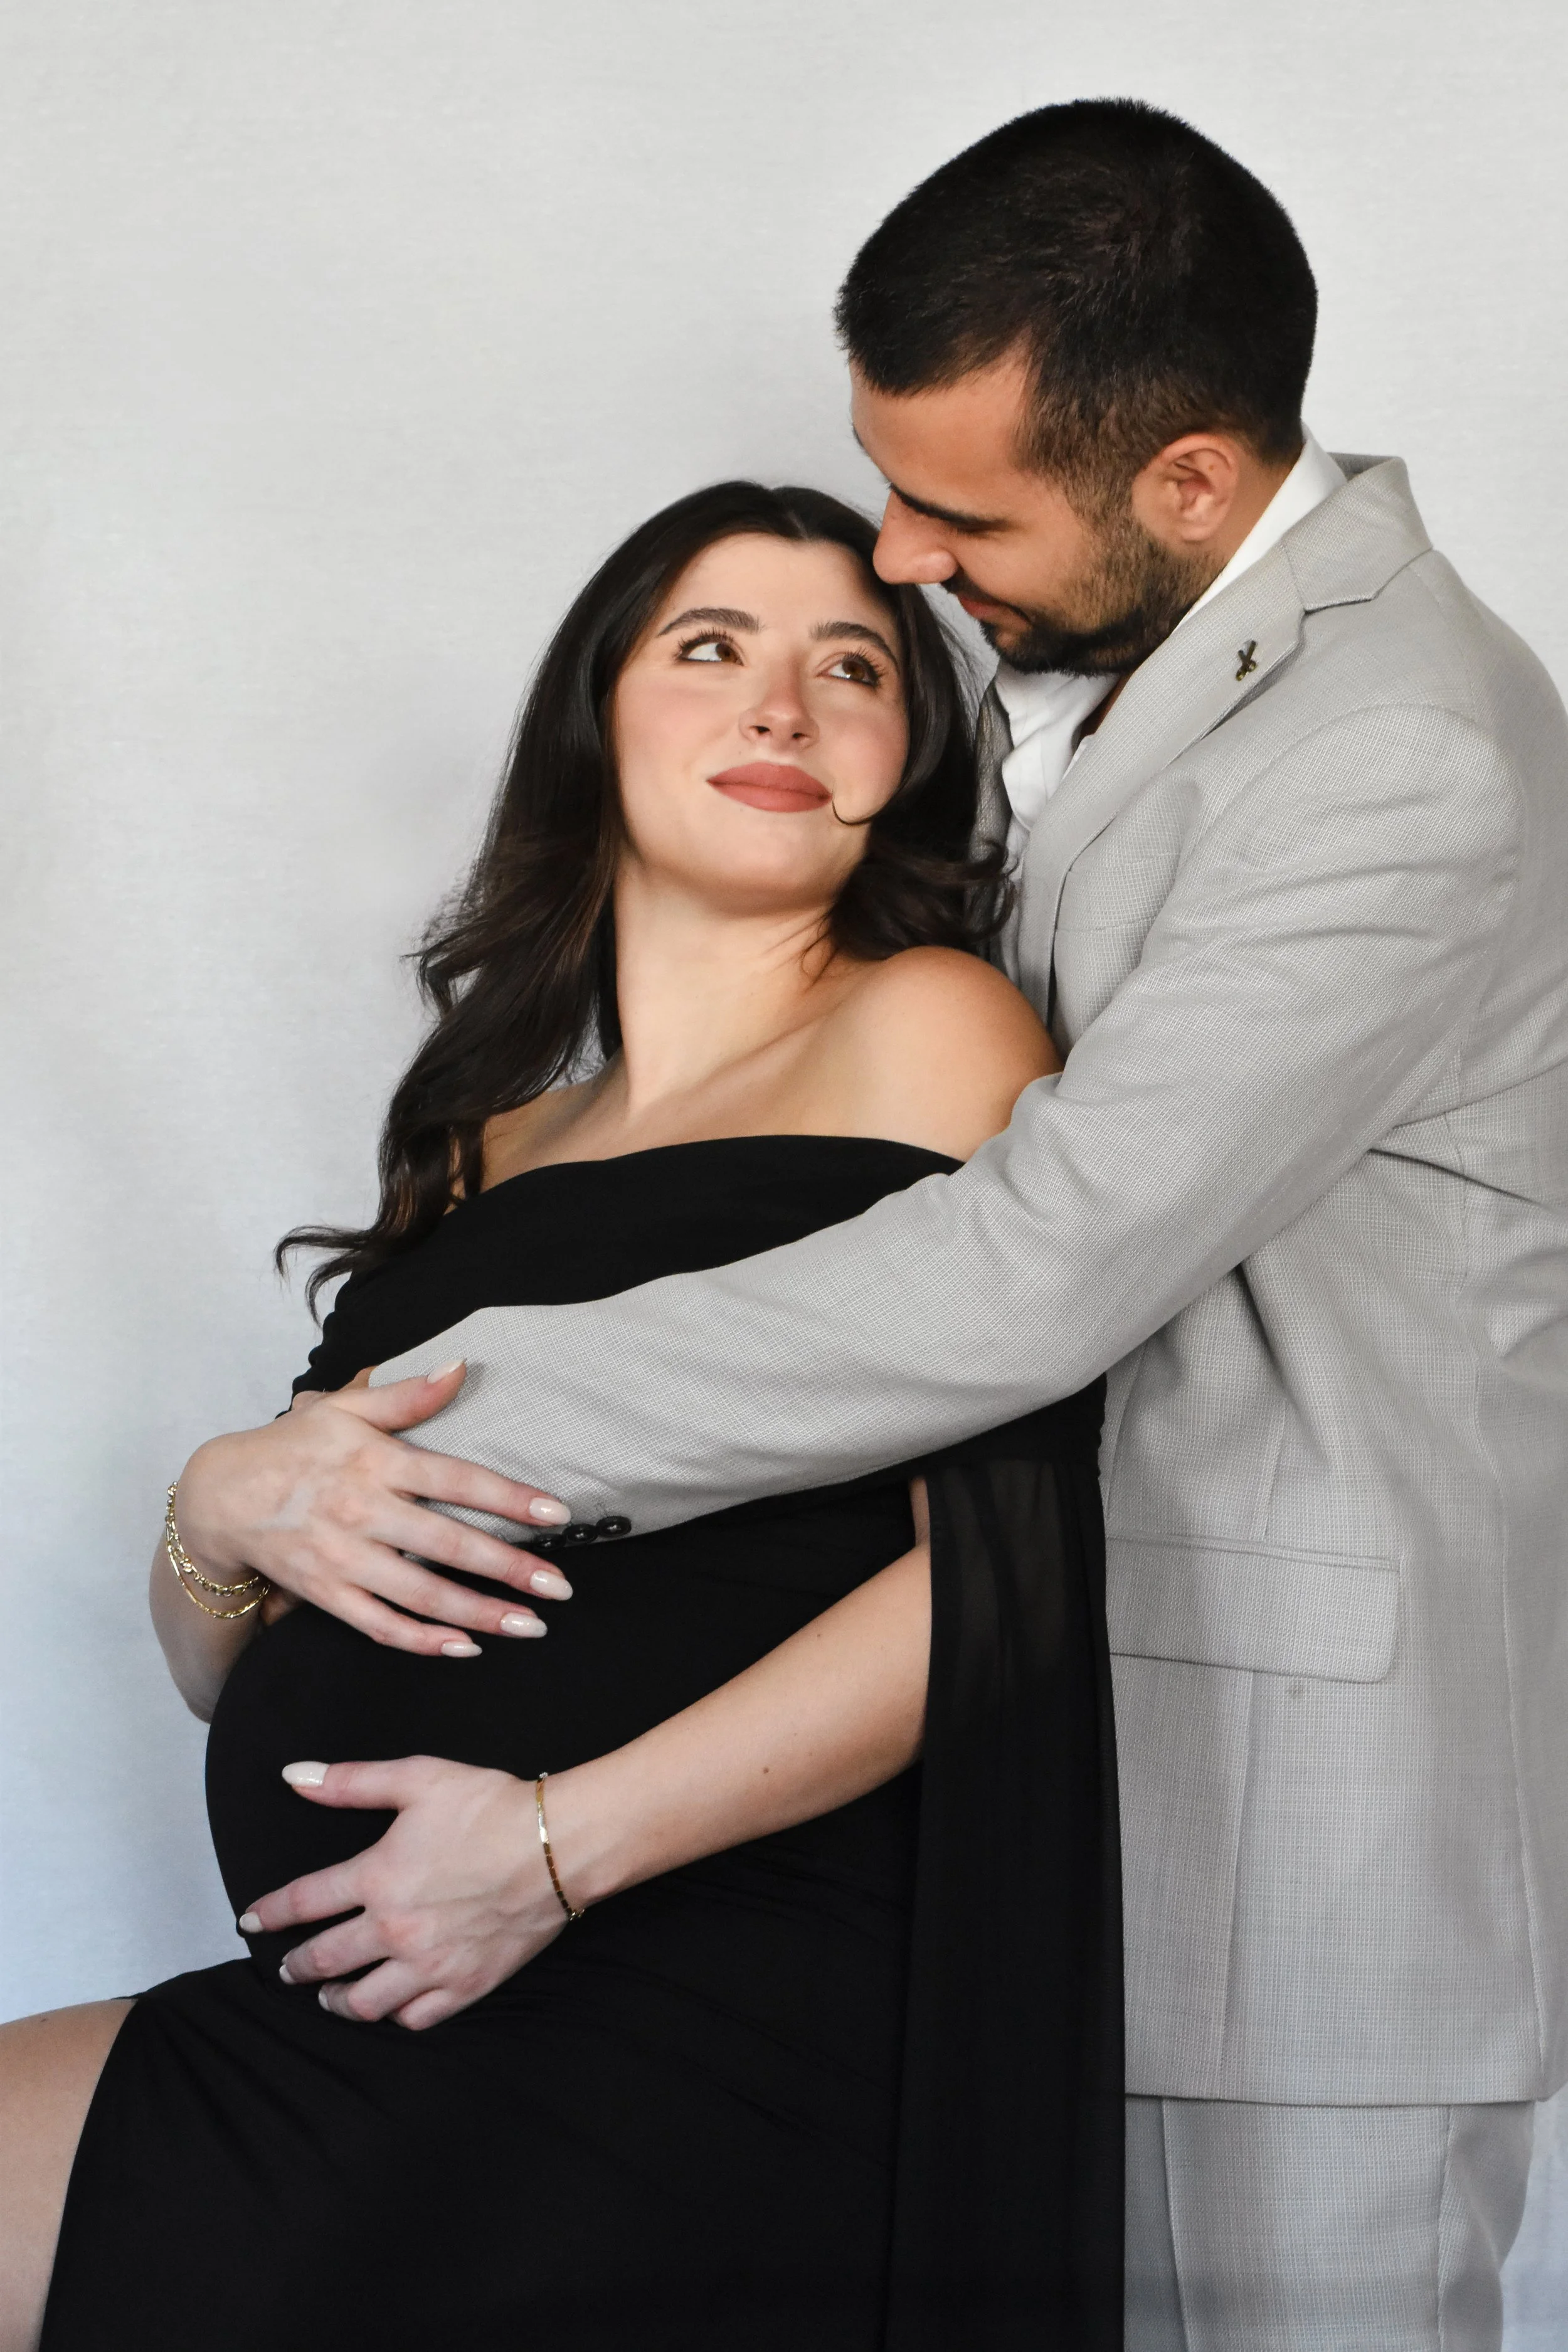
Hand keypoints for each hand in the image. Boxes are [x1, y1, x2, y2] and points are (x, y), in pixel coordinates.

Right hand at [173, 1363, 575, 1656]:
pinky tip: (465, 1648)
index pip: (456, 1479)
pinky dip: (423, 1641)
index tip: (558, 1514)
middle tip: (560, 1588)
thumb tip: (463, 1366)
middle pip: (448, 1545)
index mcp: (377, 1461)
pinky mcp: (326, 1594)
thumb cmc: (296, 1446)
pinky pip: (380, 1625)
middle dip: (509, 1569)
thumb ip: (407, 1394)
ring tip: (530, 1627)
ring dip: (479, 1615)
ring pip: (421, 1594)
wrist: (221, 1496)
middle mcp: (364, 1511)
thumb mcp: (346, 1407)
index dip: (509, 1498)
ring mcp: (344, 1558)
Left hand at [241, 1755, 576, 2028]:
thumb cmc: (489, 1807)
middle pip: (324, 1960)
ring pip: (364, 2002)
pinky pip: (414, 2018)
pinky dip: (394, 2016)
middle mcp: (393, 1930)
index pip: (303, 1902)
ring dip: (336, 2001)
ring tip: (329, 1996)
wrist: (555, 1846)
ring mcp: (428, 1965)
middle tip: (287, 1968)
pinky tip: (389, 2007)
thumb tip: (291, 1776)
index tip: (249, 1920)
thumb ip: (349, 1781)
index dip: (269, 1912)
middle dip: (297, 1966)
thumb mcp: (418, 1778)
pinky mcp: (464, 1986)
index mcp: (376, 1878)